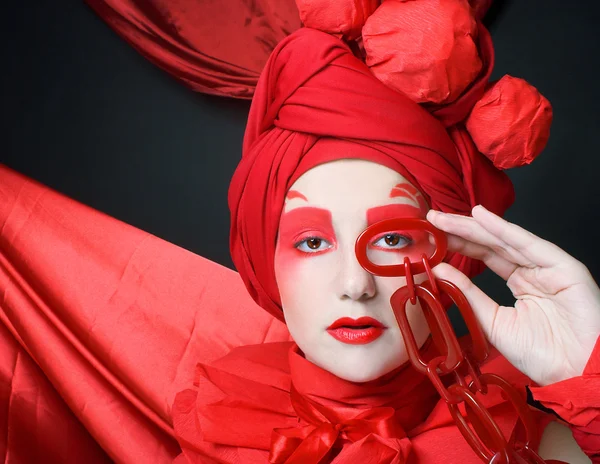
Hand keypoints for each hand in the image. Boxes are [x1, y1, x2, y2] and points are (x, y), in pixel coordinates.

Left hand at [426, 205, 599, 385]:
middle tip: (433, 219)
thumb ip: (468, 294)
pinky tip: (480, 217)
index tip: (434, 236)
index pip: (485, 256)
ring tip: (447, 218)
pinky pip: (528, 244)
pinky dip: (503, 229)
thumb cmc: (543, 355)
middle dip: (462, 230)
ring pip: (505, 240)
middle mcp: (533, 270)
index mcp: (521, 283)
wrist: (576, 374)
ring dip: (474, 226)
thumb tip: (440, 270)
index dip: (460, 244)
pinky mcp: (563, 267)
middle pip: (492, 243)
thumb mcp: (494, 322)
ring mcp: (548, 267)